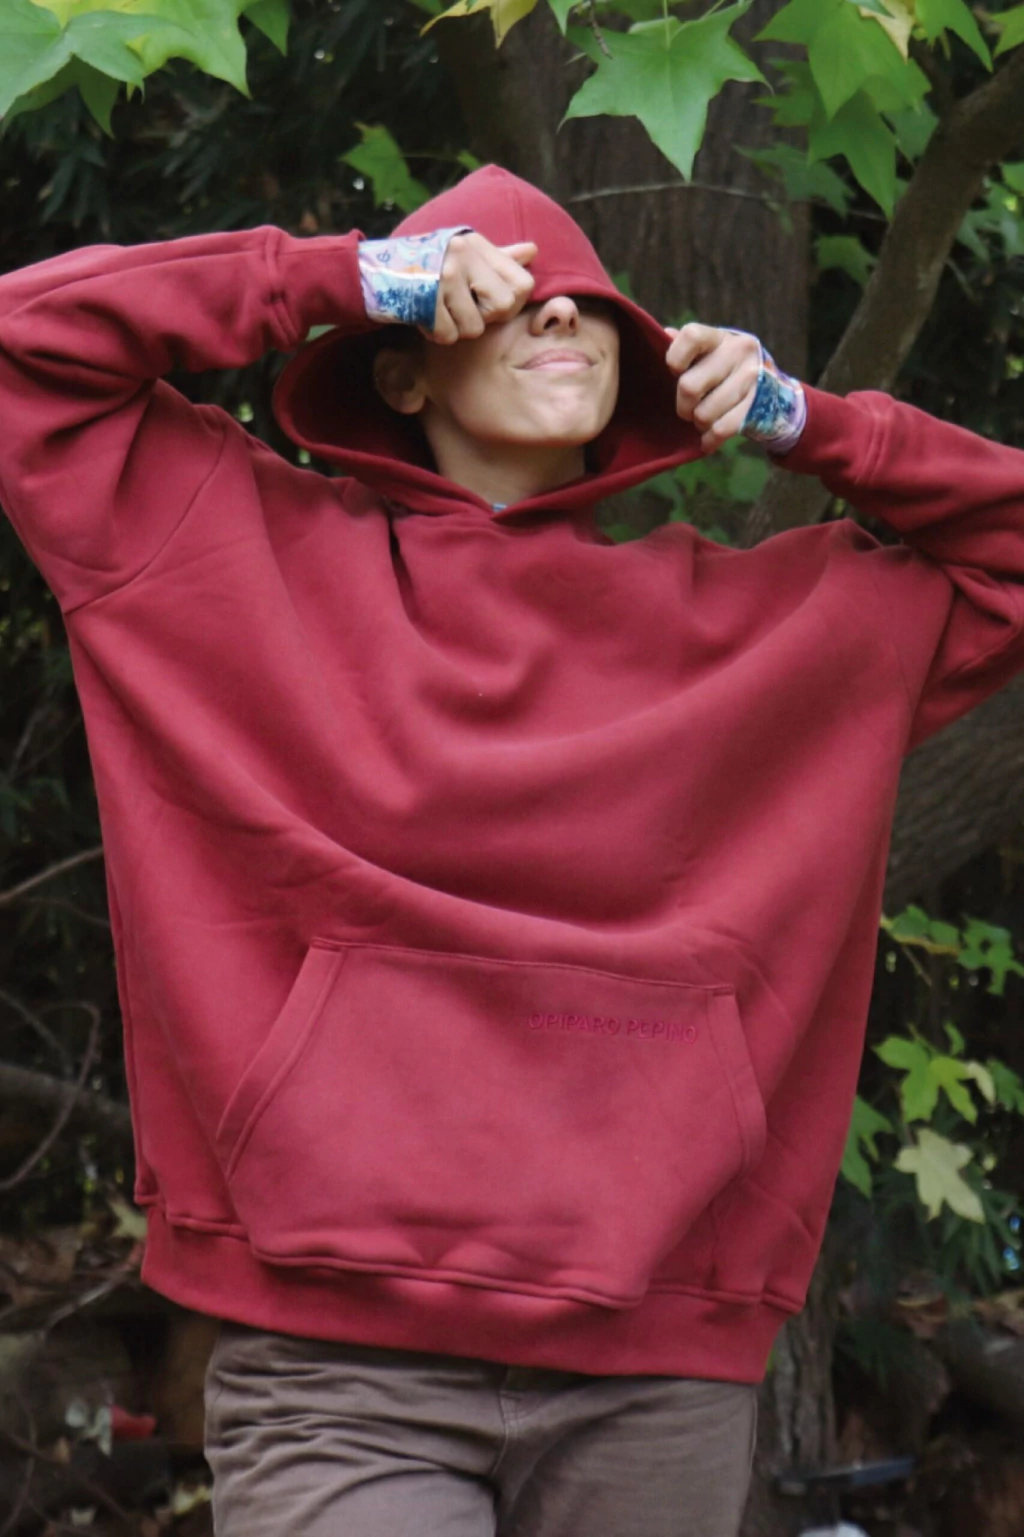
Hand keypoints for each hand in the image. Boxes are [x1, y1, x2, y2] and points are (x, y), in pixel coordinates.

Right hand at [428, 232, 536, 343]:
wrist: (375, 271)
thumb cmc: (427, 267)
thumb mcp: (463, 255)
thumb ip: (499, 259)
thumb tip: (532, 251)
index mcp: (476, 244)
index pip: (523, 285)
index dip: (510, 304)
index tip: (486, 301)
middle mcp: (462, 253)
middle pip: (503, 306)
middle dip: (483, 317)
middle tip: (461, 307)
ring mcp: (443, 275)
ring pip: (475, 327)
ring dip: (458, 328)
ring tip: (441, 310)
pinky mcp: (425, 298)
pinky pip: (448, 334)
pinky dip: (438, 333)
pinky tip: (427, 316)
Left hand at [665, 323, 761, 451]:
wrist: (769, 386)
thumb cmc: (723, 368)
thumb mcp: (707, 352)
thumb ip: (684, 346)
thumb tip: (665, 335)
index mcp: (719, 337)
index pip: (691, 337)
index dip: (675, 358)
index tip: (676, 372)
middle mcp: (738, 352)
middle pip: (689, 387)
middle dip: (683, 406)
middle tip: (687, 408)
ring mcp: (751, 378)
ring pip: (704, 414)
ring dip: (698, 423)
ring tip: (702, 418)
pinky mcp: (758, 405)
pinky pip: (722, 429)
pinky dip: (709, 440)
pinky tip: (707, 440)